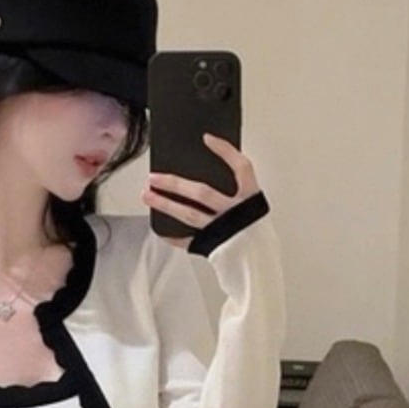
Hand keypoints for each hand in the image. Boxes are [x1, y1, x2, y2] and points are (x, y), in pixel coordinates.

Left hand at [141, 133, 262, 249]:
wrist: (260, 268)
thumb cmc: (256, 237)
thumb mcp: (253, 209)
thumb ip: (236, 194)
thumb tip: (206, 180)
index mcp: (251, 201)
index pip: (241, 168)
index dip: (226, 152)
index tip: (207, 139)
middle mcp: (235, 214)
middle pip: (202, 193)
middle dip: (175, 183)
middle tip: (154, 177)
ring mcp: (222, 231)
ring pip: (189, 214)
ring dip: (166, 204)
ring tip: (148, 195)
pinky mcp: (212, 247)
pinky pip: (188, 240)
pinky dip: (173, 234)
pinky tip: (160, 227)